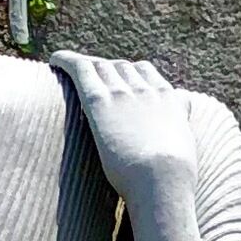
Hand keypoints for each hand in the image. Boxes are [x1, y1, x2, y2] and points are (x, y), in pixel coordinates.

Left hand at [52, 51, 196, 209]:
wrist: (163, 180)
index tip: (119, 82)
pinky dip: (66, 61)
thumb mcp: (186, 140)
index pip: (145, 73)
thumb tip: (183, 104)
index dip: (129, 74)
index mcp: (168, 98)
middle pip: (121, 68)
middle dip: (106, 71)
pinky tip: (53, 60)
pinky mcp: (100, 102)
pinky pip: (80, 69)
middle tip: (89, 82)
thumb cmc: (175, 176)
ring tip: (69, 71)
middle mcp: (145, 89)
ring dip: (87, 67)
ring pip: (101, 67)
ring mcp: (122, 93)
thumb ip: (181, 118)